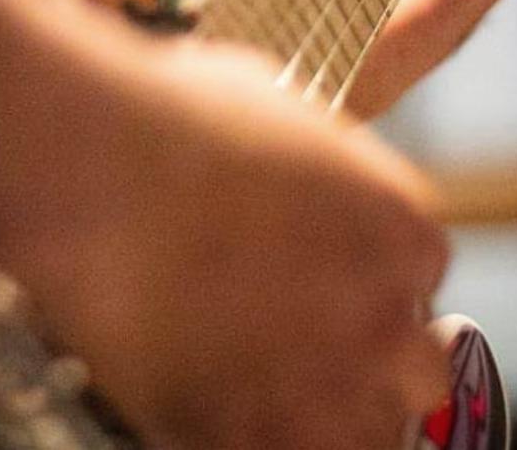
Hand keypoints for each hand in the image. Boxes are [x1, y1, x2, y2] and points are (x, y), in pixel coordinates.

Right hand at [19, 41, 448, 449]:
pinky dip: (259, 434)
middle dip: (378, 359)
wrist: (95, 166)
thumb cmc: (175, 119)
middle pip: (418, 369)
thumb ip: (313, 155)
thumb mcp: (271, 101)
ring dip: (336, 416)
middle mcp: (378, 313)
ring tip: (281, 385)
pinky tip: (225, 400)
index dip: (374, 277)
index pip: (421, 273)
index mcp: (397, 226)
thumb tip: (299, 163)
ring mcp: (316, 382)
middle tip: (318, 341)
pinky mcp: (239, 428)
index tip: (335, 277)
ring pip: (370, 436)